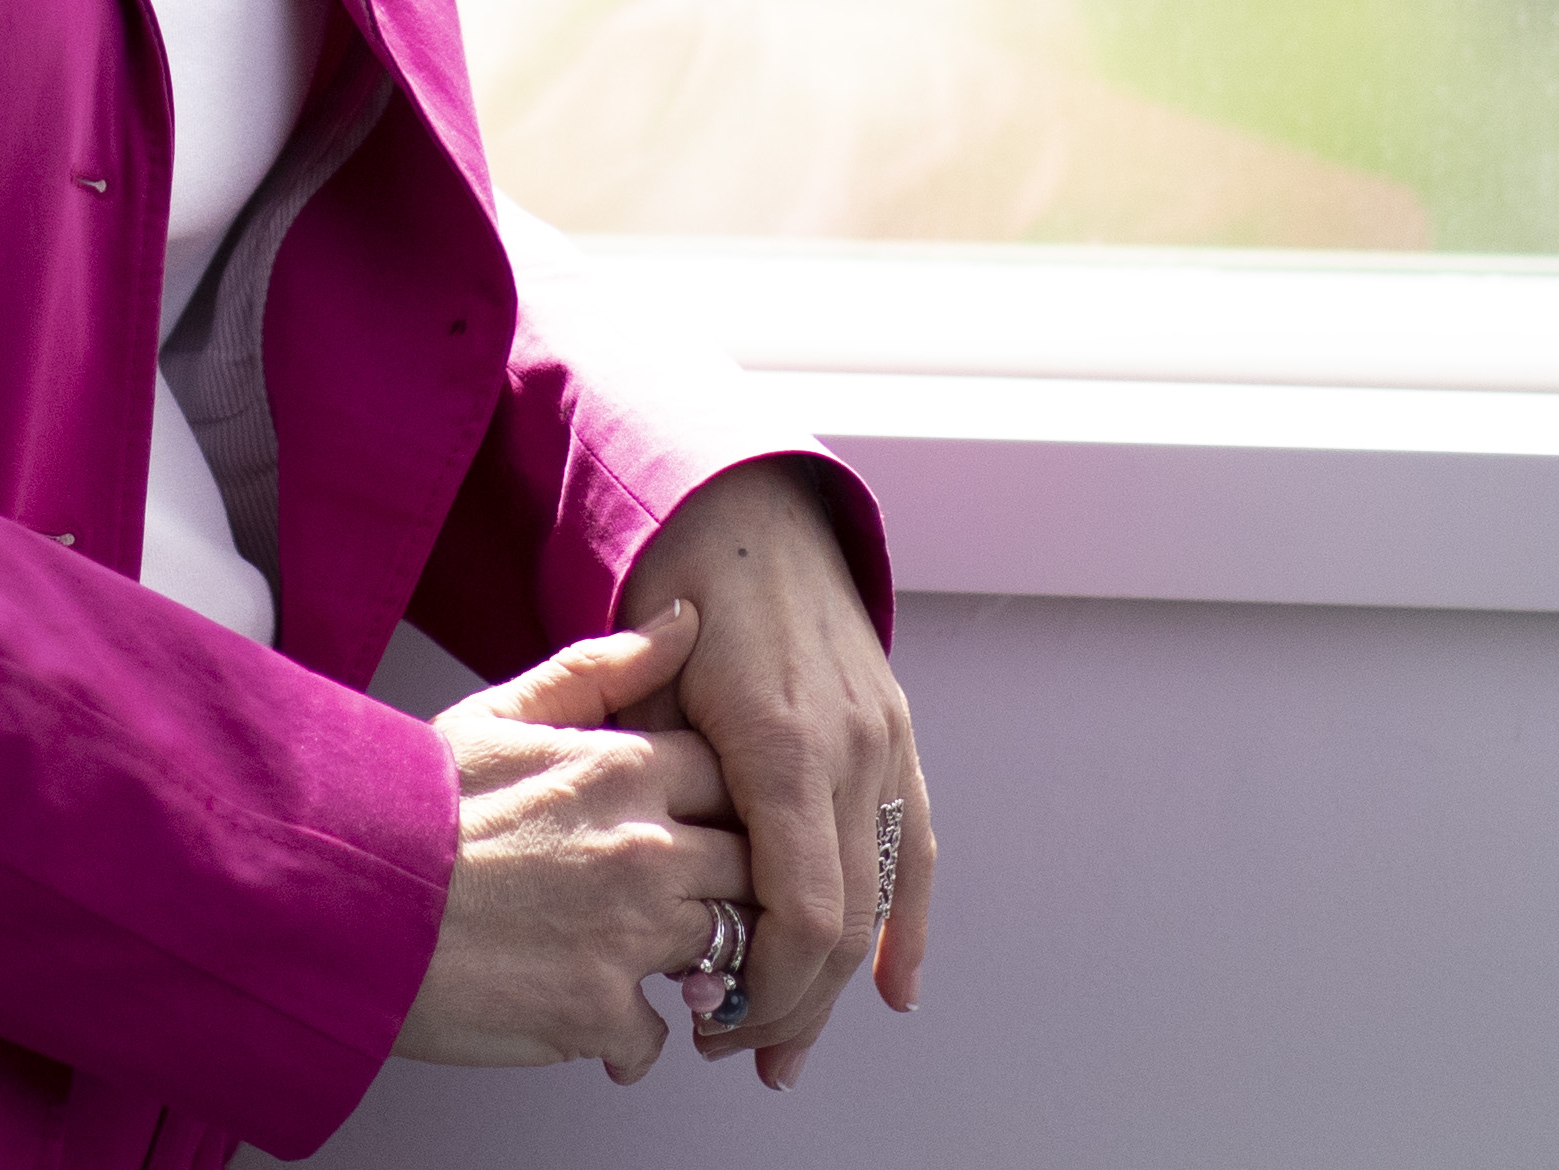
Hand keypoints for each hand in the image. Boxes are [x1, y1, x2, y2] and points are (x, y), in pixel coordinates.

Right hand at [393, 605, 752, 1079]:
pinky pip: (656, 1038)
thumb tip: (686, 620)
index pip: (741, 781)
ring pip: (724, 954)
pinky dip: (632, 1040)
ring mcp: (627, 936)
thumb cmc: (410, 808)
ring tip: (647, 962)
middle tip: (689, 902)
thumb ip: (602, 669)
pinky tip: (598, 1024)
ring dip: (696, 966)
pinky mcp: (597, 1013)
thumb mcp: (500, 714)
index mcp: (624, 769)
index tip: (707, 824)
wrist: (339, 899)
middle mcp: (644, 849)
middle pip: (751, 870)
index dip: (732, 806)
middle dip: (732, 889)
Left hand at [617, 460, 931, 1088]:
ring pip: (881, 897)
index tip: (714, 1025)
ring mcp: (883, 739)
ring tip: (790, 1044)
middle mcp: (849, 748)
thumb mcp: (643, 697)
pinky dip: (909, 923)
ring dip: (840, 983)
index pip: (799, 915)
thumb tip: (656, 910)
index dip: (764, 990)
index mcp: (782, 745)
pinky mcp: (896, 732)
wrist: (746, 507)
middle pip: (845, 924)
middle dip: (793, 1004)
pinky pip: (915, 845)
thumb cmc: (678, 590)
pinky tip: (897, 986)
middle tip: (736, 1050)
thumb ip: (662, 801)